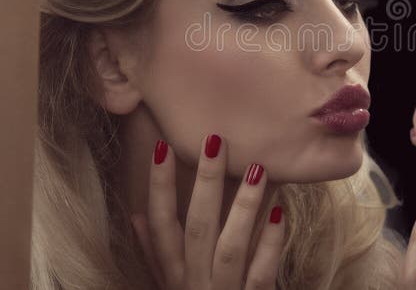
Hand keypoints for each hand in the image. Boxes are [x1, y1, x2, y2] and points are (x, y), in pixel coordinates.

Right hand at [130, 134, 284, 289]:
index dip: (158, 187)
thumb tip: (135, 215)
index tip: (162, 147)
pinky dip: (271, 243)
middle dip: (204, 183)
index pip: (160, 225)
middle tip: (215, 141)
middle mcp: (193, 282)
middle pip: (196, 227)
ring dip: (243, 207)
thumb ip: (154, 253)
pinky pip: (262, 272)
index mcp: (173, 274)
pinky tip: (280, 213)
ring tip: (256, 168)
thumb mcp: (168, 285)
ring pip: (230, 246)